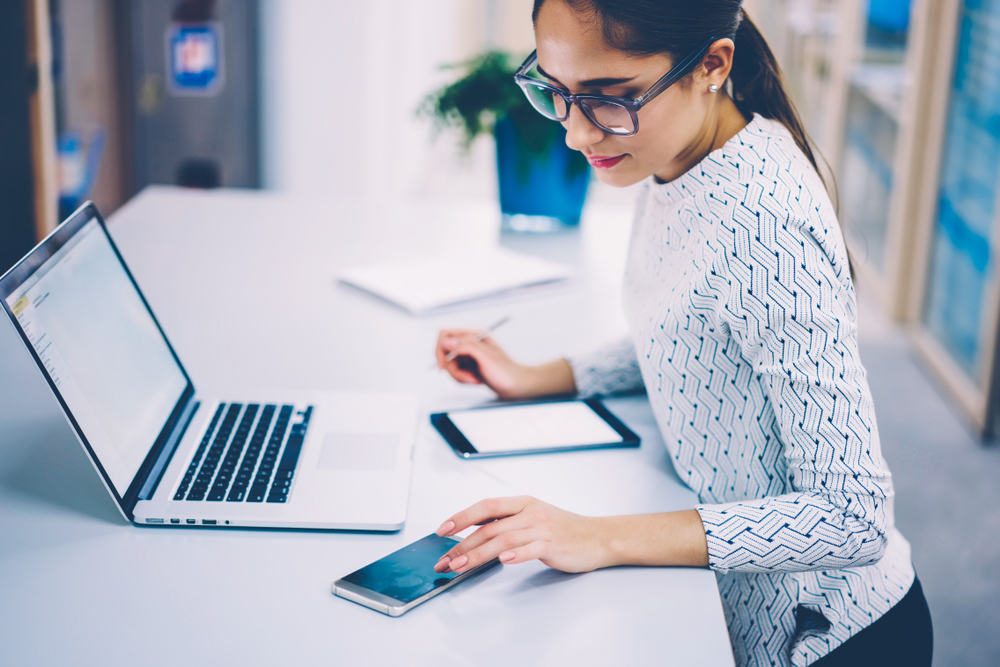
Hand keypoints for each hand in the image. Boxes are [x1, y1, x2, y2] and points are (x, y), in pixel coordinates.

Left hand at [433, 496, 609, 574]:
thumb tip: (474, 532)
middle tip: (445, 561)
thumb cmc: (563, 529)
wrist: (597, 537)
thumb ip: (507, 521)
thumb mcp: (532, 516)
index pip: (485, 506)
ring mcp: (541, 528)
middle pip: (489, 527)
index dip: (461, 516)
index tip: (441, 530)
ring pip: (503, 540)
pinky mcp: (553, 545)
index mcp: (522, 503)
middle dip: (462, 545)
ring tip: (460, 566)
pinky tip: (503, 561)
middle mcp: (529, 512)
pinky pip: (531, 549)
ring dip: (478, 554)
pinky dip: (516, 555)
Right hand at [434, 329, 575, 399]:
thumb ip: (466, 347)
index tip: (442, 365)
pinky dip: (462, 379)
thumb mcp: (486, 359)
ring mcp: (468, 354)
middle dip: (452, 368)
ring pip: (449, 364)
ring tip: (475, 380)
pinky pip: (455, 371)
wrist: (516, 386)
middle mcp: (469, 342)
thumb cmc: (505, 372)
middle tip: (466, 378)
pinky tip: (476, 381)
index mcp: (474, 334)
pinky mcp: (469, 365)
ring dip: (459, 376)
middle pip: (445, 352)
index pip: (445, 334)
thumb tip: (447, 342)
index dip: (440, 349)